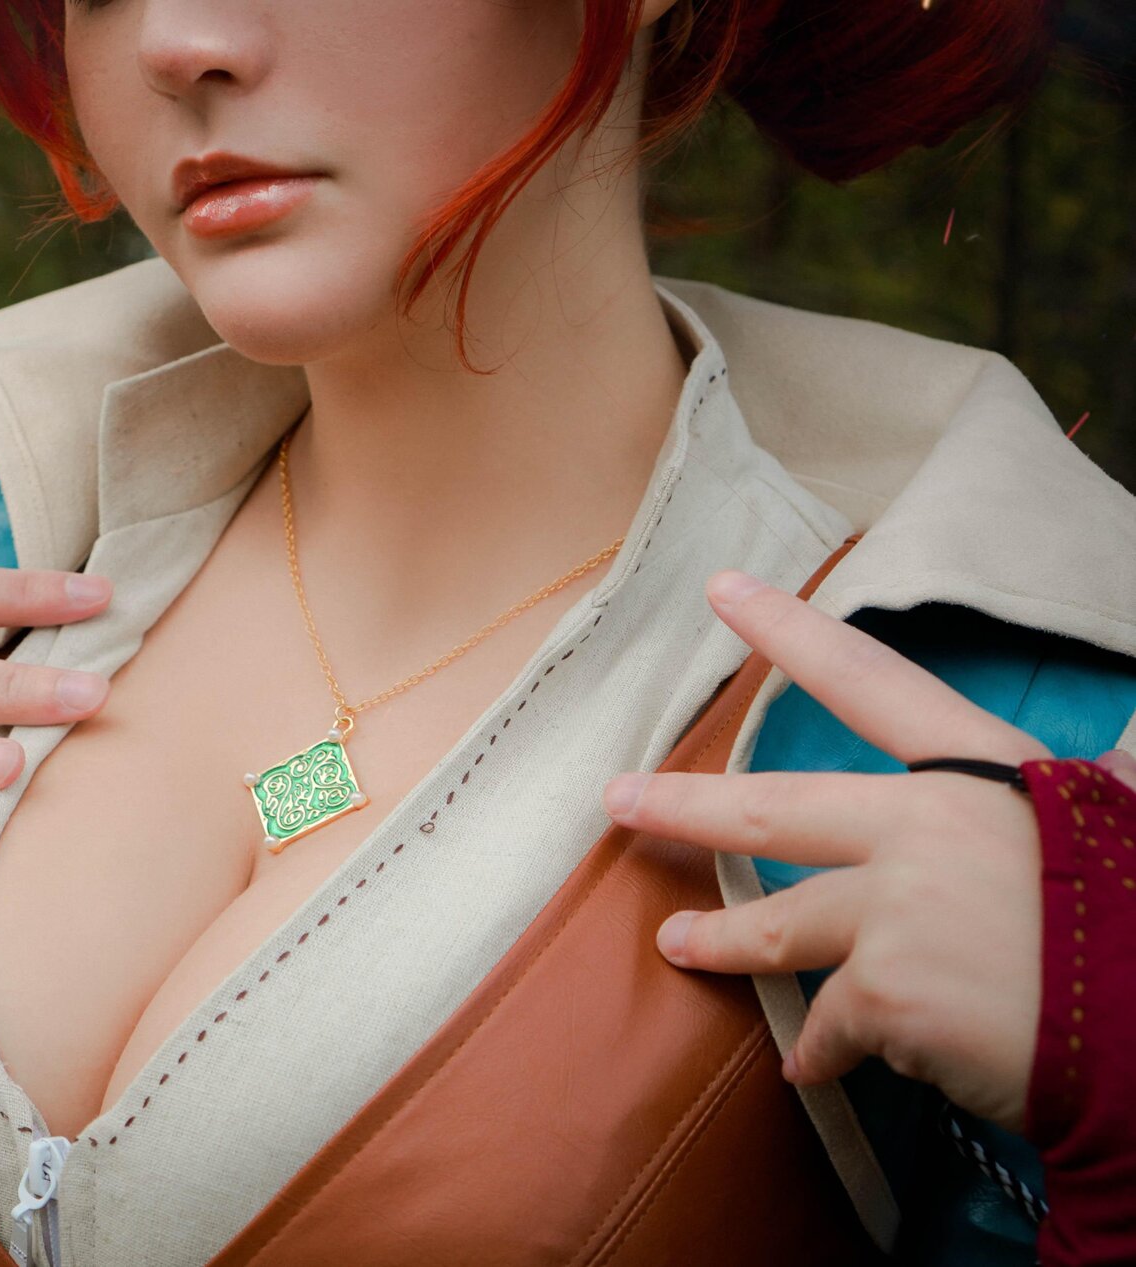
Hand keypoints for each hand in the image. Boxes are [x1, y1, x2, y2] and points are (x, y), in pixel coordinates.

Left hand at [598, 567, 1090, 1135]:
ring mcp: (899, 908)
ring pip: (776, 923)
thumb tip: (1114, 749)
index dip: (790, 633)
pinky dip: (827, 1053)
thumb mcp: (1115, 825)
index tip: (723, 591)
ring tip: (676, 946)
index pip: (871, 680)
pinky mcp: (887, 992)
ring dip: (719, 941)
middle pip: (774, 806)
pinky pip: (832, 1027)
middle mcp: (928, 826)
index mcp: (985, 775)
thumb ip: (1075, 789)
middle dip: (684, 805)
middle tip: (617, 799)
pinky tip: (820, 1068)